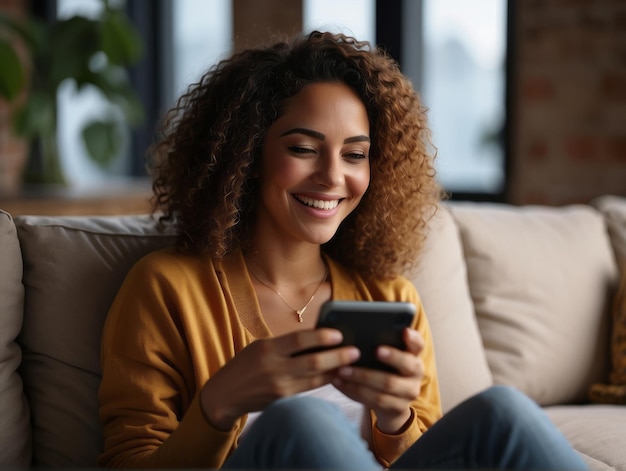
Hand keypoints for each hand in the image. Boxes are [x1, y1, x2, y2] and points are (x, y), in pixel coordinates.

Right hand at [200, 328, 359, 429]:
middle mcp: (274, 368)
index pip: (299, 340)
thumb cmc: (245, 366)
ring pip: (315, 379)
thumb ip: (285, 345)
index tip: (339, 333)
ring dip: (335, 371)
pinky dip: (323, 382)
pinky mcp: (283, 401)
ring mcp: (279, 387)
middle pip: (312, 362)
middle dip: (337, 356)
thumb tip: (316, 338)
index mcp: (267, 349)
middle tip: (355, 352)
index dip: (321, 336)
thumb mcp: (260, 348)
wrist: (224, 396)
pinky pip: (309, 390)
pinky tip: (336, 376)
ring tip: (352, 364)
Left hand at [331, 328, 424, 433]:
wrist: (391, 404)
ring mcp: (409, 392)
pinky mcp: (397, 408)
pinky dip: (355, 391)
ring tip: (343, 370)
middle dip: (392, 357)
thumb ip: (379, 343)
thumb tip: (353, 331)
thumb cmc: (384, 370)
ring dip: (362, 377)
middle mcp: (416, 373)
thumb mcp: (387, 357)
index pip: (418, 343)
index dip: (412, 338)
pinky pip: (375, 400)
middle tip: (375, 350)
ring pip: (387, 384)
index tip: (403, 331)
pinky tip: (340, 383)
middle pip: (407, 364)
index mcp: (413, 355)